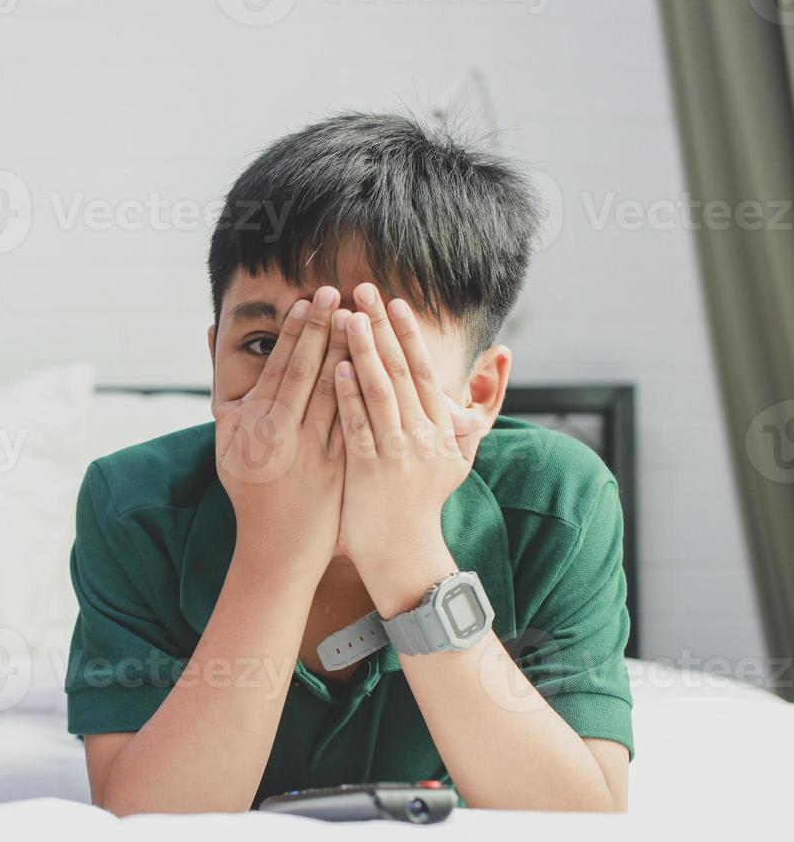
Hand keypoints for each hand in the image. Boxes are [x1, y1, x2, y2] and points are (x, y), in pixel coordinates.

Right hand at [214, 288, 350, 567]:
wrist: (276, 545)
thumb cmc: (248, 487)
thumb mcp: (225, 438)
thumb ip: (225, 385)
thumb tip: (212, 332)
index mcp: (253, 423)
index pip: (279, 366)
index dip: (295, 331)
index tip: (308, 300)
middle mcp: (281, 433)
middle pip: (308, 370)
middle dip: (324, 328)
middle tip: (338, 291)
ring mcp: (313, 450)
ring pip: (336, 391)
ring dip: (349, 351)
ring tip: (361, 316)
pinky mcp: (339, 466)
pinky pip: (354, 421)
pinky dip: (365, 392)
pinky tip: (376, 365)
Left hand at [333, 284, 476, 579]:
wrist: (404, 551)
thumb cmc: (425, 497)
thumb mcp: (462, 451)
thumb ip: (483, 402)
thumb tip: (505, 352)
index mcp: (443, 427)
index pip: (426, 370)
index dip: (408, 334)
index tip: (393, 301)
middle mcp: (425, 436)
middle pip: (402, 372)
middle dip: (382, 328)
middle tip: (364, 290)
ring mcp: (398, 454)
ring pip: (381, 393)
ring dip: (364, 352)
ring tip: (347, 318)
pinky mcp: (370, 472)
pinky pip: (359, 427)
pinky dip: (348, 397)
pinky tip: (336, 369)